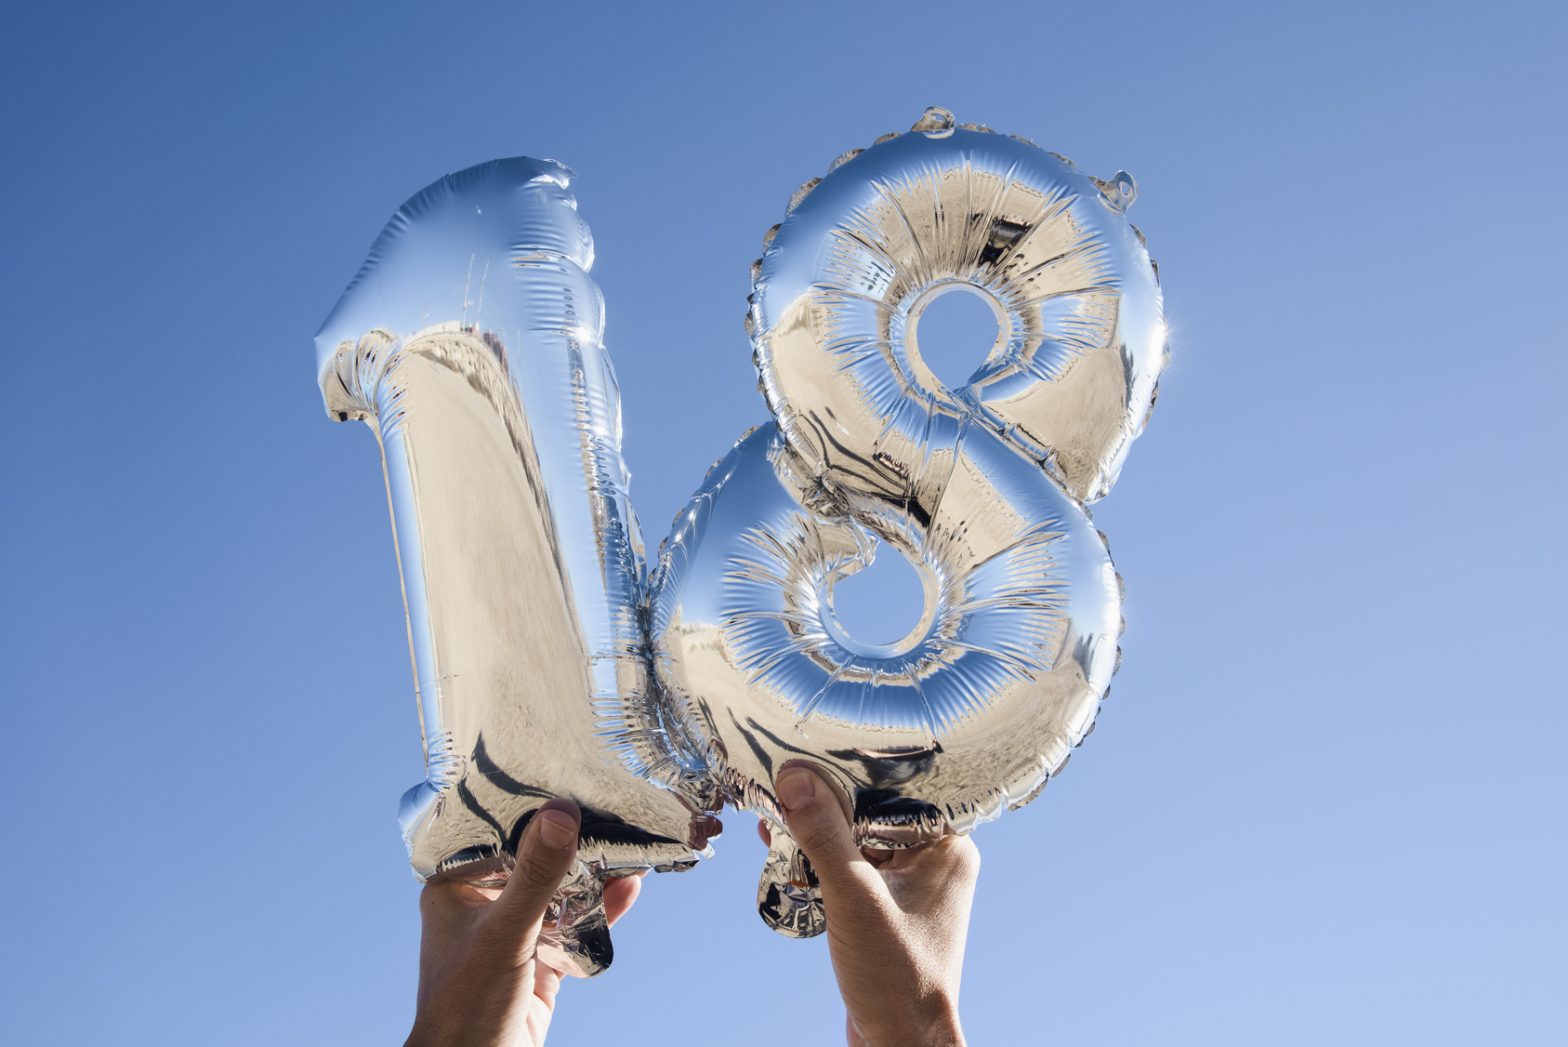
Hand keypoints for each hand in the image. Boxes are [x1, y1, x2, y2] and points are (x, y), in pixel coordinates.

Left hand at [405, 800, 641, 1046]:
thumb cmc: (466, 1005)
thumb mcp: (505, 932)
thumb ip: (535, 875)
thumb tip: (561, 813)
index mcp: (456, 887)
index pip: (498, 834)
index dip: (535, 809)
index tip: (574, 780)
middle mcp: (484, 904)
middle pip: (535, 860)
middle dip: (574, 841)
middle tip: (613, 810)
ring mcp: (515, 932)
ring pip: (560, 891)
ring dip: (593, 874)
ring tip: (630, 845)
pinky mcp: (542, 959)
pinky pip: (576, 924)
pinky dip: (601, 908)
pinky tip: (627, 888)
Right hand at [770, 763, 978, 1046]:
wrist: (900, 1043)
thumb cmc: (898, 979)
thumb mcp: (854, 898)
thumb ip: (824, 836)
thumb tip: (795, 778)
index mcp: (947, 845)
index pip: (900, 784)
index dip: (854, 765)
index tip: (811, 747)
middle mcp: (933, 858)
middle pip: (873, 807)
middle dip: (826, 796)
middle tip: (783, 776)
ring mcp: (909, 882)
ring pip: (856, 834)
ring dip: (816, 827)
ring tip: (773, 810)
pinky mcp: (884, 903)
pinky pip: (849, 864)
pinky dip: (817, 857)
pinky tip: (781, 846)